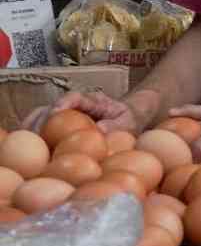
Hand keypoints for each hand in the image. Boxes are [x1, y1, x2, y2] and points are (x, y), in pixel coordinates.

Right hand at [22, 90, 141, 135]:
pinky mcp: (57, 123)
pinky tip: (28, 148)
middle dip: (41, 119)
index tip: (55, 112)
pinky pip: (40, 125)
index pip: (75, 97)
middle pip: (52, 107)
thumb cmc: (128, 120)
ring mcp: (64, 113)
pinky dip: (32, 134)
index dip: (63, 103)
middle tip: (35, 136)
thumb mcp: (128, 122)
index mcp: (93, 100)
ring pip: (41, 115)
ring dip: (32, 128)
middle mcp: (74, 104)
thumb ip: (116, 125)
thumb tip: (99, 129)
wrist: (127, 118)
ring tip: (28, 143)